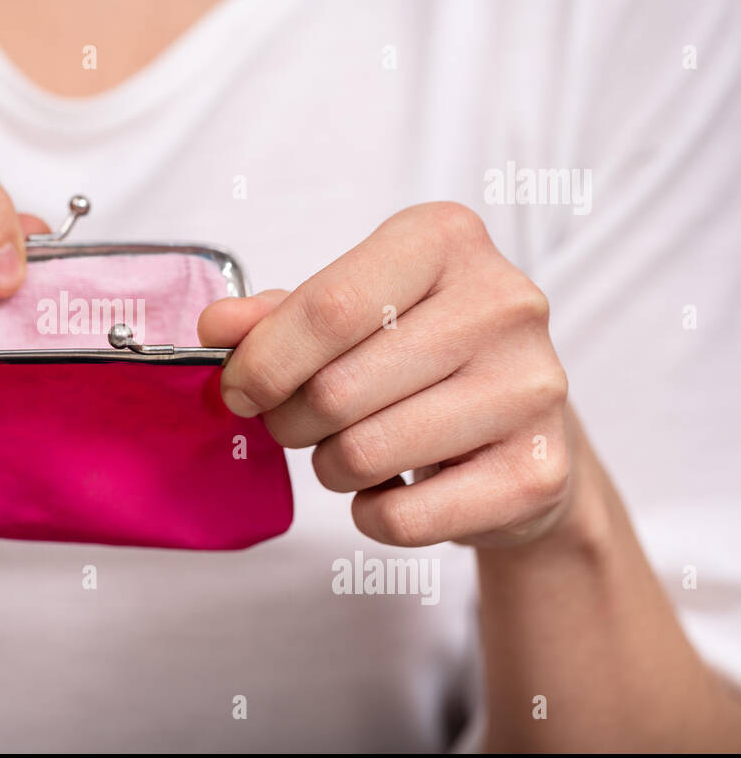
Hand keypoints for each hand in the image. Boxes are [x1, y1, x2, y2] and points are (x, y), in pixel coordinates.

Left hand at [199, 202, 574, 547]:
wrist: (520, 426)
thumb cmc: (416, 353)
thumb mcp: (345, 313)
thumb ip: (274, 317)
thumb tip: (217, 327)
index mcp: (444, 239)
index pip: (329, 307)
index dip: (264, 362)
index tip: (238, 390)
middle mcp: (503, 303)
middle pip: (337, 389)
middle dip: (290, 421)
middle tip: (298, 423)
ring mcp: (533, 388)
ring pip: (365, 454)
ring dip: (330, 467)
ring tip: (350, 449)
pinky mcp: (541, 472)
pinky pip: (405, 518)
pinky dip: (371, 514)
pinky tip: (391, 487)